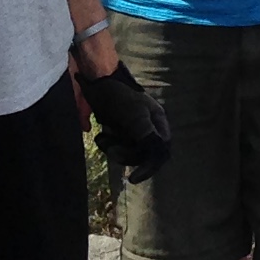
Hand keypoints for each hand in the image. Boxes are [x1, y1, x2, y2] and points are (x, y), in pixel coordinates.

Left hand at [84, 62, 170, 180]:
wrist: (98, 80)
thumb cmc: (120, 96)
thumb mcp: (136, 117)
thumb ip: (148, 136)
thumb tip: (159, 155)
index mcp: (158, 122)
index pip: (161, 152)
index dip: (150, 167)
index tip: (133, 178)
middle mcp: (148, 127)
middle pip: (142, 154)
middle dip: (126, 155)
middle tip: (111, 150)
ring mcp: (133, 128)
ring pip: (127, 150)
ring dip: (114, 149)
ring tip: (102, 139)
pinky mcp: (118, 128)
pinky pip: (116, 144)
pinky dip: (107, 144)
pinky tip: (100, 135)